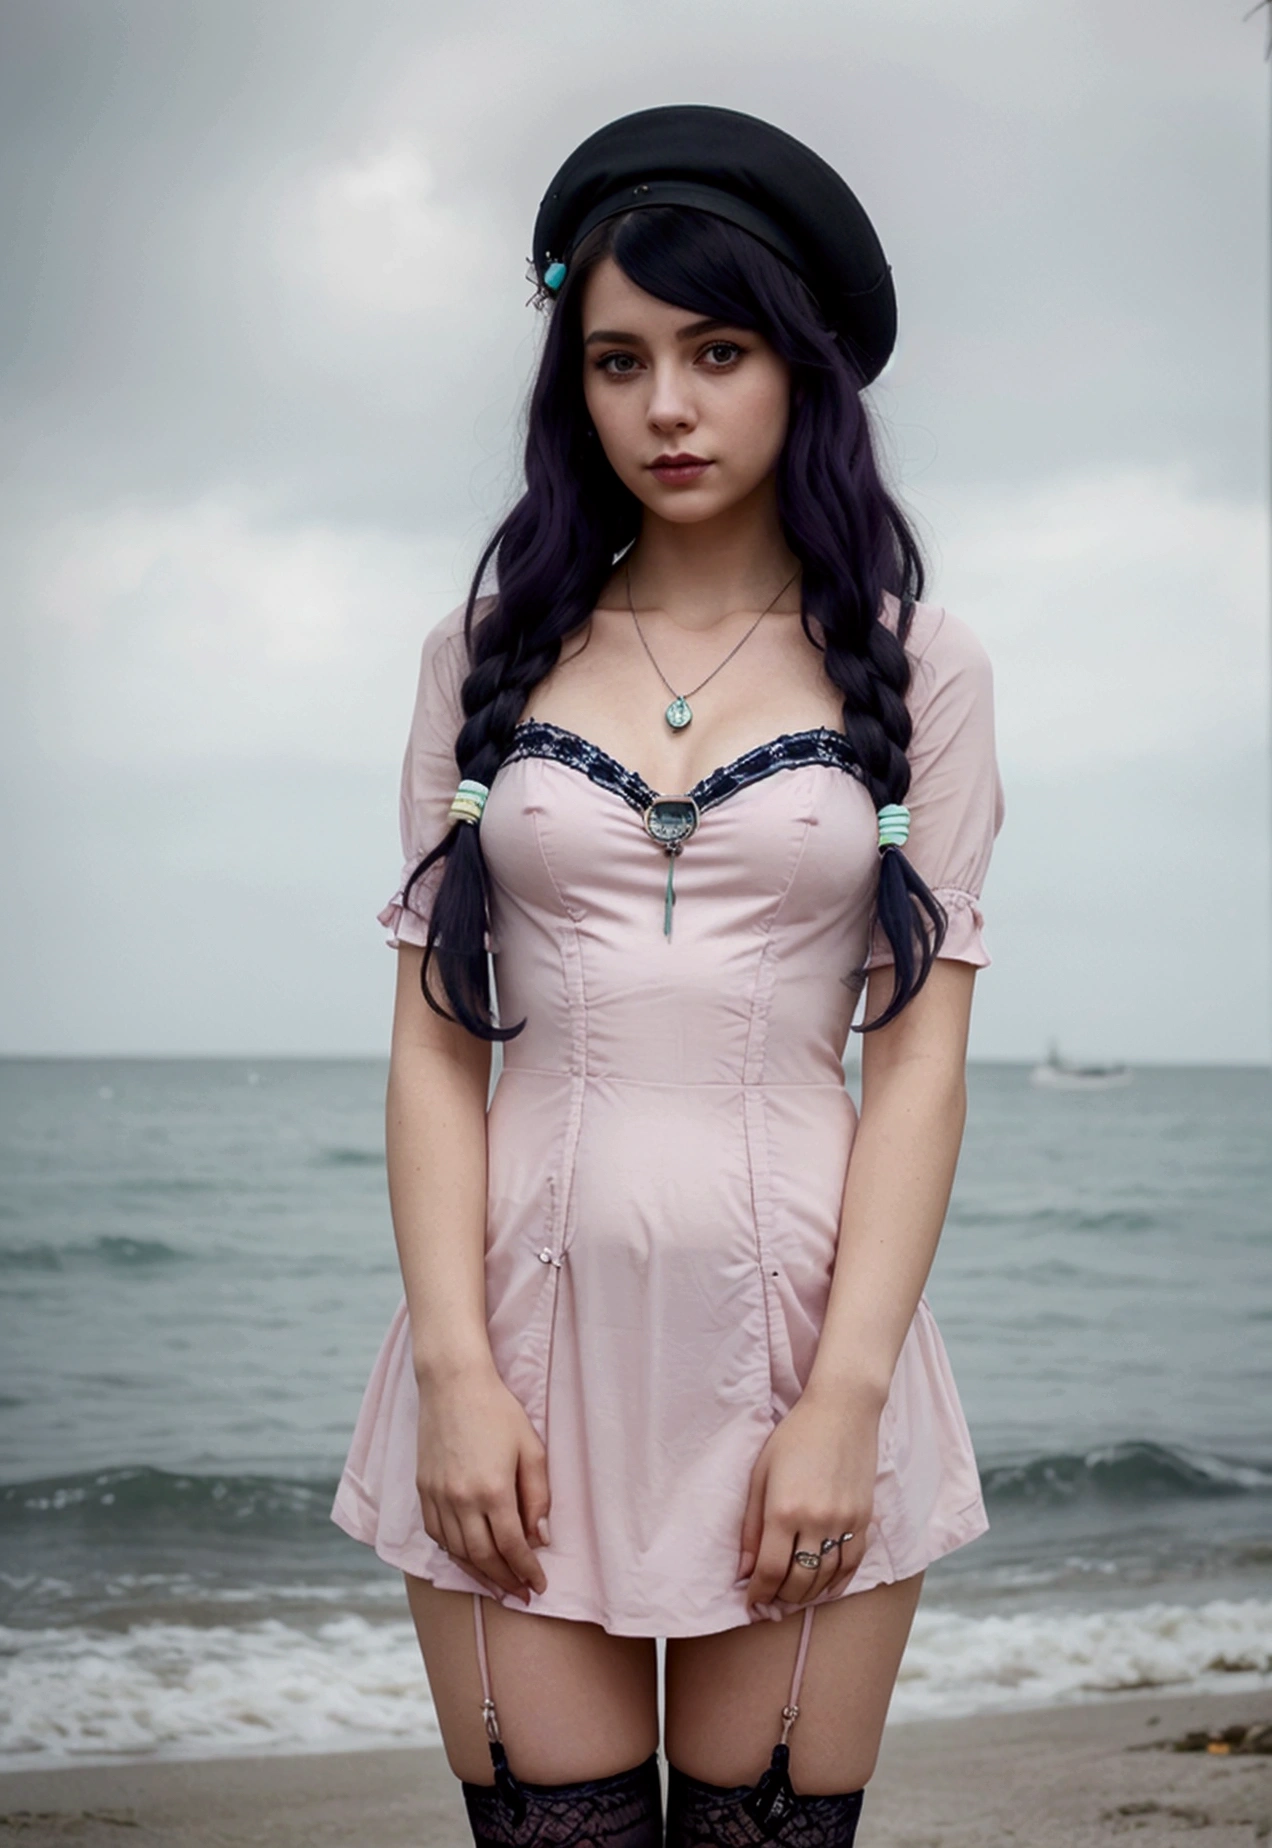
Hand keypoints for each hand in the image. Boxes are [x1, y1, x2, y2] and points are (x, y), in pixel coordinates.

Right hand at [416, 1360, 550, 1603]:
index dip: (527, 1571)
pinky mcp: (423, 1489)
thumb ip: (538, 1496)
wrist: (452, 1383)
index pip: (512, 1547)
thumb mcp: (531, 1448)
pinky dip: (453, 1552)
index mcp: (493, 1489)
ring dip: (479, 1573)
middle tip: (521, 1594)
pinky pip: (436, 1534)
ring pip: (457, 1551)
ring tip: (498, 1583)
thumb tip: (541, 1538)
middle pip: (482, 1557)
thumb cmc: (498, 1411)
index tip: (538, 1585)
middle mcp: (461, 1499)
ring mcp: (438, 1496)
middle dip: (504, 1581)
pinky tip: (468, 1556)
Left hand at [736, 1389, 877, 1610]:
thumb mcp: (761, 1474)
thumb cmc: (794, 1437)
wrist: (843, 1410)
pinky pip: (852, 1564)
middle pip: (799, 1580)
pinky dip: (837, 1584)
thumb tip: (744, 1570)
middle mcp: (816, 1520)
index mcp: (784, 1509)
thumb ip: (751, 1525)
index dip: (758, 1592)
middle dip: (781, 1598)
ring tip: (792, 1598)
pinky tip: (824, 1590)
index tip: (750, 1601)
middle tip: (770, 1603)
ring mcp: (844, 1521)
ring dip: (807, 1595)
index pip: (770, 1570)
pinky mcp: (864, 1519)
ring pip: (826, 1578)